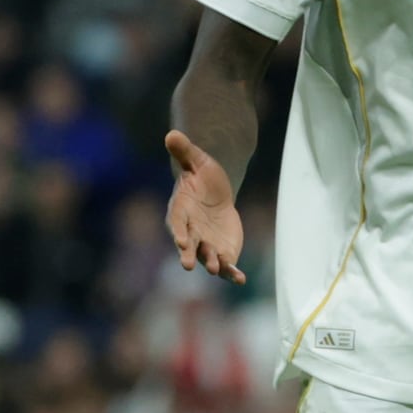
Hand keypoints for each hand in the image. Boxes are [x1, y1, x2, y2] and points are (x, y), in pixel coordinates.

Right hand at [165, 128, 245, 283]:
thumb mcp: (196, 160)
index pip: (176, 223)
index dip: (178, 232)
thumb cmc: (202, 176)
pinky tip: (241, 279)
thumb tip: (171, 134)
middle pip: (188, 245)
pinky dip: (231, 273)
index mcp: (180, 211)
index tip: (180, 240)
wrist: (216, 193)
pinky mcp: (222, 252)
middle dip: (188, 254)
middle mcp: (190, 232)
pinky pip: (226, 265)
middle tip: (188, 264)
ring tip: (216, 269)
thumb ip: (184, 151)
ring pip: (207, 257)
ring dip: (211, 264)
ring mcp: (206, 244)